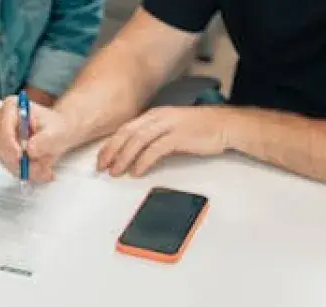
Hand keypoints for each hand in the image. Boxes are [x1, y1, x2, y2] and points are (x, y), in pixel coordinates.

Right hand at [0, 96, 74, 182]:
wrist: (57, 133)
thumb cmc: (56, 128)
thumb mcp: (56, 132)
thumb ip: (44, 140)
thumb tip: (29, 150)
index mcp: (11, 107)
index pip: (4, 127)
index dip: (10, 144)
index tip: (21, 157)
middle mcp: (1, 121)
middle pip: (2, 146)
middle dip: (20, 162)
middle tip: (40, 170)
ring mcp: (0, 138)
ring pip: (6, 160)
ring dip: (26, 169)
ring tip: (46, 170)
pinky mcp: (4, 152)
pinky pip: (11, 167)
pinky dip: (27, 172)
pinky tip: (42, 171)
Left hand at [97, 106, 230, 176]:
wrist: (225, 126)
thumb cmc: (198, 130)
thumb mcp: (169, 131)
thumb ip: (152, 140)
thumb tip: (133, 156)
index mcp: (153, 115)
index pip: (125, 129)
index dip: (110, 144)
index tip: (100, 159)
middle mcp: (158, 117)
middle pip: (127, 133)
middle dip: (111, 151)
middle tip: (102, 167)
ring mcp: (169, 125)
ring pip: (138, 141)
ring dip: (124, 158)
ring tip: (116, 172)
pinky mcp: (179, 135)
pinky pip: (155, 149)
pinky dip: (143, 161)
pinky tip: (137, 171)